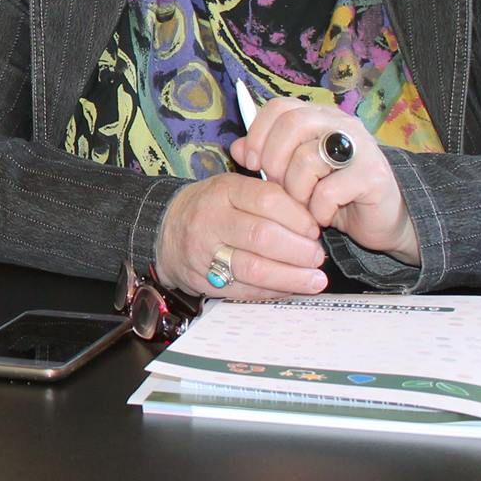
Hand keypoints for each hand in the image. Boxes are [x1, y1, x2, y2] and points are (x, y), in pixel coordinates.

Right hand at [156, 172, 328, 297]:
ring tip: (315, 279)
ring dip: (290, 277)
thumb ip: (268, 198)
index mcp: (223, 191)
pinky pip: (244, 290)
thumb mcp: (233, 188)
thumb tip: (311, 222)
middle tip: (316, 256)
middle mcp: (210, 220)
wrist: (163, 229)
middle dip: (298, 250)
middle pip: (261, 236)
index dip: (298, 217)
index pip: (267, 200)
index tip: (314, 229)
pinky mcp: (203, 280)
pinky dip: (272, 291)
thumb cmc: (210, 207)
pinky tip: (290, 288)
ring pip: (253, 268)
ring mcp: (204, 252)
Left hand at [235, 96, 416, 264]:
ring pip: (307, 159)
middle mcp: (342, 125)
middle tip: (277, 186)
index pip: (279, 107)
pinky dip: (318, 210)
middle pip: (293, 123)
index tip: (250, 163)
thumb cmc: (331, 194)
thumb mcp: (292, 174)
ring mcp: (361, 147)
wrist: (380, 221)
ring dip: (296, 191)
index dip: (258, 133)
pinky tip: (323, 216)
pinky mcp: (373, 175)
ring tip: (303, 205)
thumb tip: (236, 147)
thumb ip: (265, 157)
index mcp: (320, 118)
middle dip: (274, 160)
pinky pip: (329, 191)